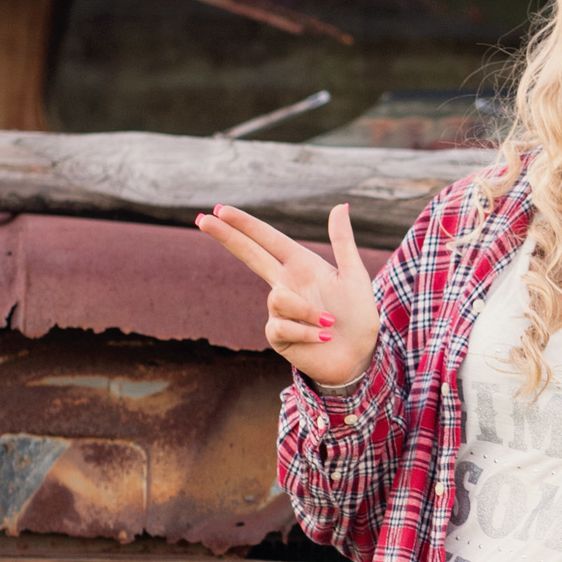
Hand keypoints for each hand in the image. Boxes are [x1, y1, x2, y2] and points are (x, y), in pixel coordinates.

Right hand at [196, 201, 380, 387]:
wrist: (360, 356)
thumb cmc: (358, 317)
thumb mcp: (354, 276)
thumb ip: (343, 242)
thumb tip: (340, 205)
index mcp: (301, 265)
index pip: (267, 240)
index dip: (245, 224)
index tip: (219, 209)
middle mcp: (285, 283)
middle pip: (249, 255)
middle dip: (226, 236)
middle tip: (200, 218)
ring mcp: (279, 310)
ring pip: (278, 298)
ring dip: (307, 311)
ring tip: (329, 323)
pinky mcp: (277, 336)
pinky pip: (282, 326)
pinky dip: (306, 331)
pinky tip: (322, 338)